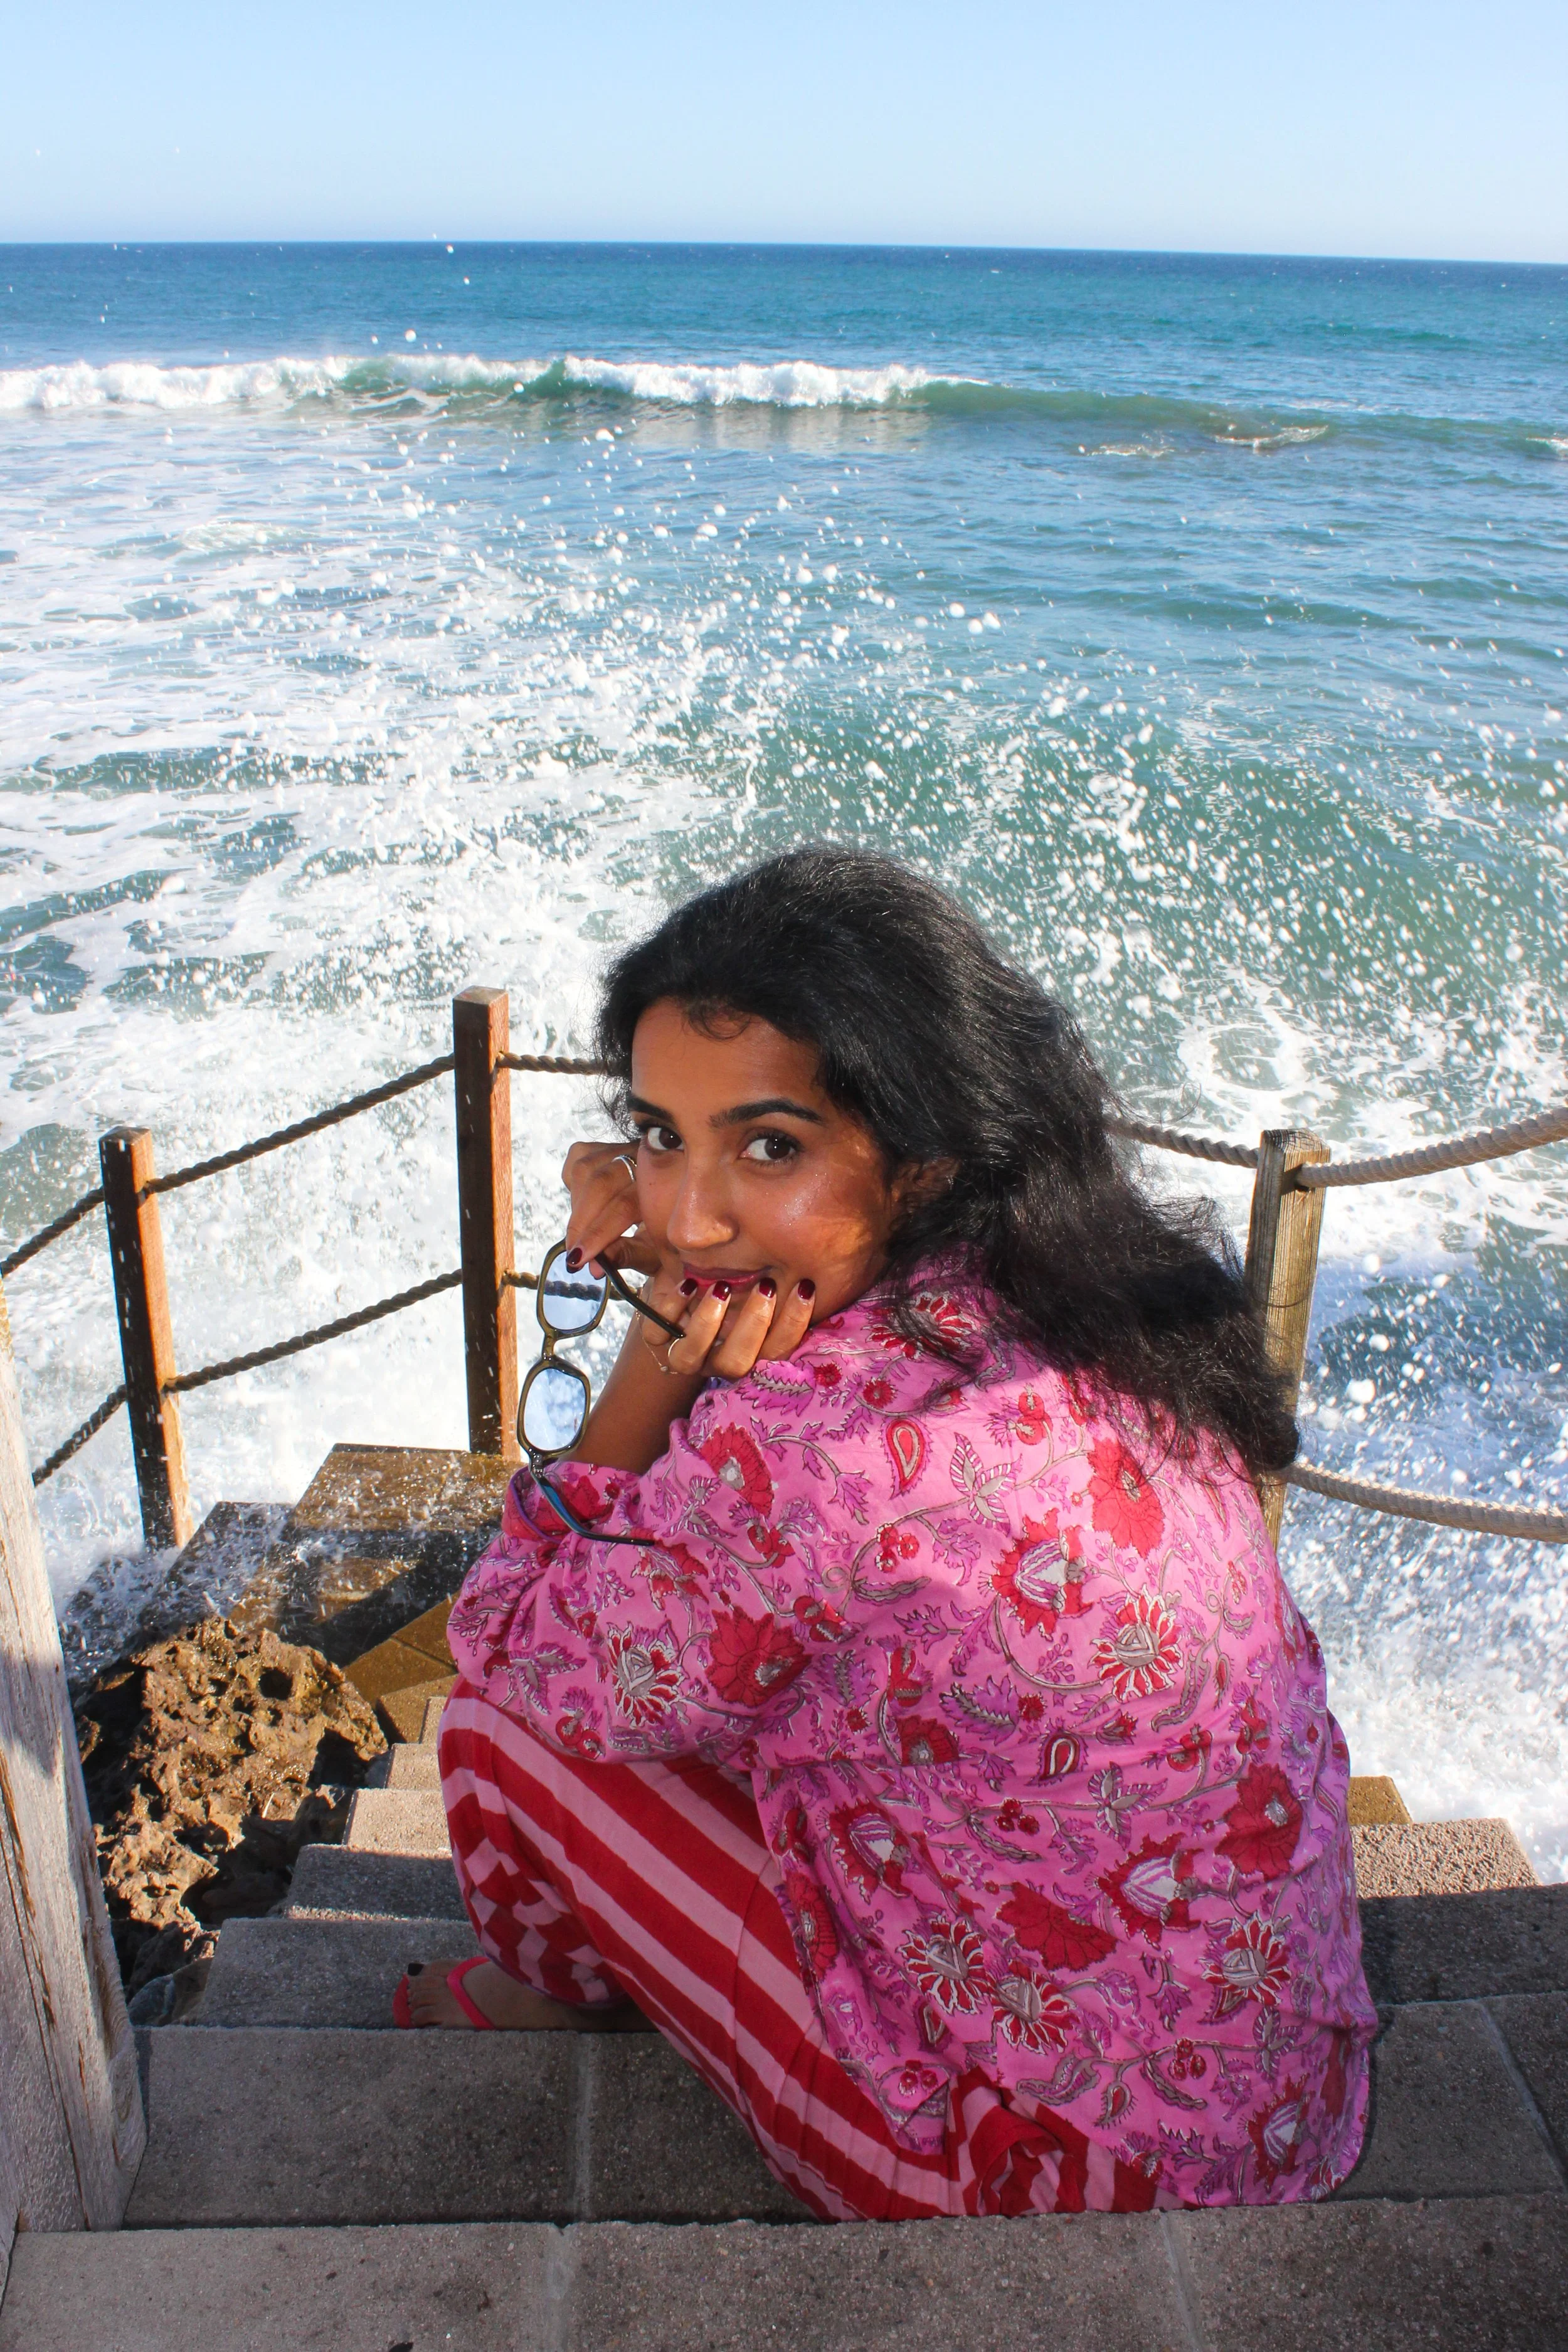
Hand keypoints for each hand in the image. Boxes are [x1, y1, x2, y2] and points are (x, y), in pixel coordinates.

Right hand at [562, 1141, 659, 1274]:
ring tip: (579, 1234)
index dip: (597, 1233)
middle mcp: (647, 1158)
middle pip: (601, 1182)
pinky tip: (581, 1205)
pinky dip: (574, 1184)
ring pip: (587, 1167)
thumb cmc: (664, 1237)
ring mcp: (627, 1148)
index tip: (579, 1260)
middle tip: (573, 1254)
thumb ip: (626, 1254)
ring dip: (576, 1206)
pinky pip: (580, 1158)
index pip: (624, 1206)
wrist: (673, 1208)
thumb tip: (595, 1265)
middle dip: (581, 1222)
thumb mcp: (654, 1252)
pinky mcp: (608, 1146)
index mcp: (666, 1184)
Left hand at [637, 1268, 816, 1382]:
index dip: (792, 1326)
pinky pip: (655, 1334)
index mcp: (748, 1353)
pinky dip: (669, 1308)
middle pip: (735, 1364)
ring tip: (722, 1288)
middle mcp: (715, 1360)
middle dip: (752, 1326)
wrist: (687, 1278)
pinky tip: (687, 1283)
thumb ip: (779, 1285)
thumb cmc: (736, 1279)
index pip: (775, 1353)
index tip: (805, 1287)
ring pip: (690, 1358)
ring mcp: (683, 1352)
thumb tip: (813, 1272)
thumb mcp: (758, 1281)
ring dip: (707, 1324)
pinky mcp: (656, 1335)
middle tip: (766, 1286)